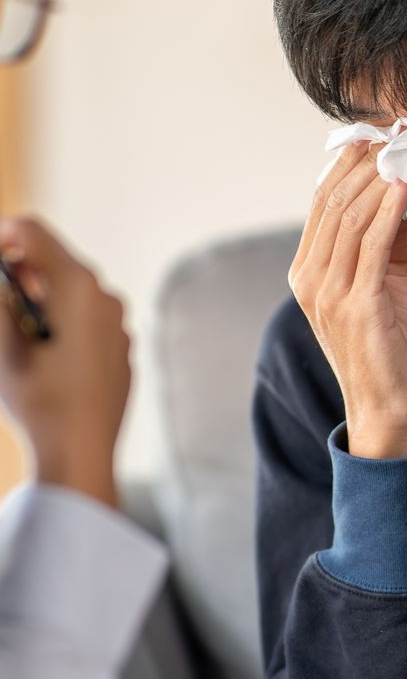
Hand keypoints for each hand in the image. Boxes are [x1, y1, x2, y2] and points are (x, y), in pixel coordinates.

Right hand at [0, 216, 128, 507]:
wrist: (80, 447)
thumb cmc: (35, 394)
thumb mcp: (0, 340)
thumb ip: (1, 295)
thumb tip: (5, 275)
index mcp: (76, 283)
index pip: (33, 232)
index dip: (2, 236)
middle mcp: (105, 295)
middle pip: (55, 261)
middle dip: (21, 273)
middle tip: (3, 303)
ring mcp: (119, 322)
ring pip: (72, 293)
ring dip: (42, 301)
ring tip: (23, 338)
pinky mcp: (122, 346)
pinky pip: (88, 321)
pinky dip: (64, 325)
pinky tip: (48, 358)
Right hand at [289, 141, 406, 457]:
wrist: (390, 404)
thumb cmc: (391, 344)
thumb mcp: (386, 281)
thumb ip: (386, 239)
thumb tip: (401, 190)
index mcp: (308, 270)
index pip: (322, 202)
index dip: (348, 164)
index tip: (376, 135)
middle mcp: (310, 277)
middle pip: (333, 202)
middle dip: (365, 163)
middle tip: (395, 134)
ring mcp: (329, 292)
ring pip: (350, 217)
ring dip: (379, 178)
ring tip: (404, 150)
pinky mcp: (357, 305)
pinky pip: (372, 245)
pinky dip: (389, 210)